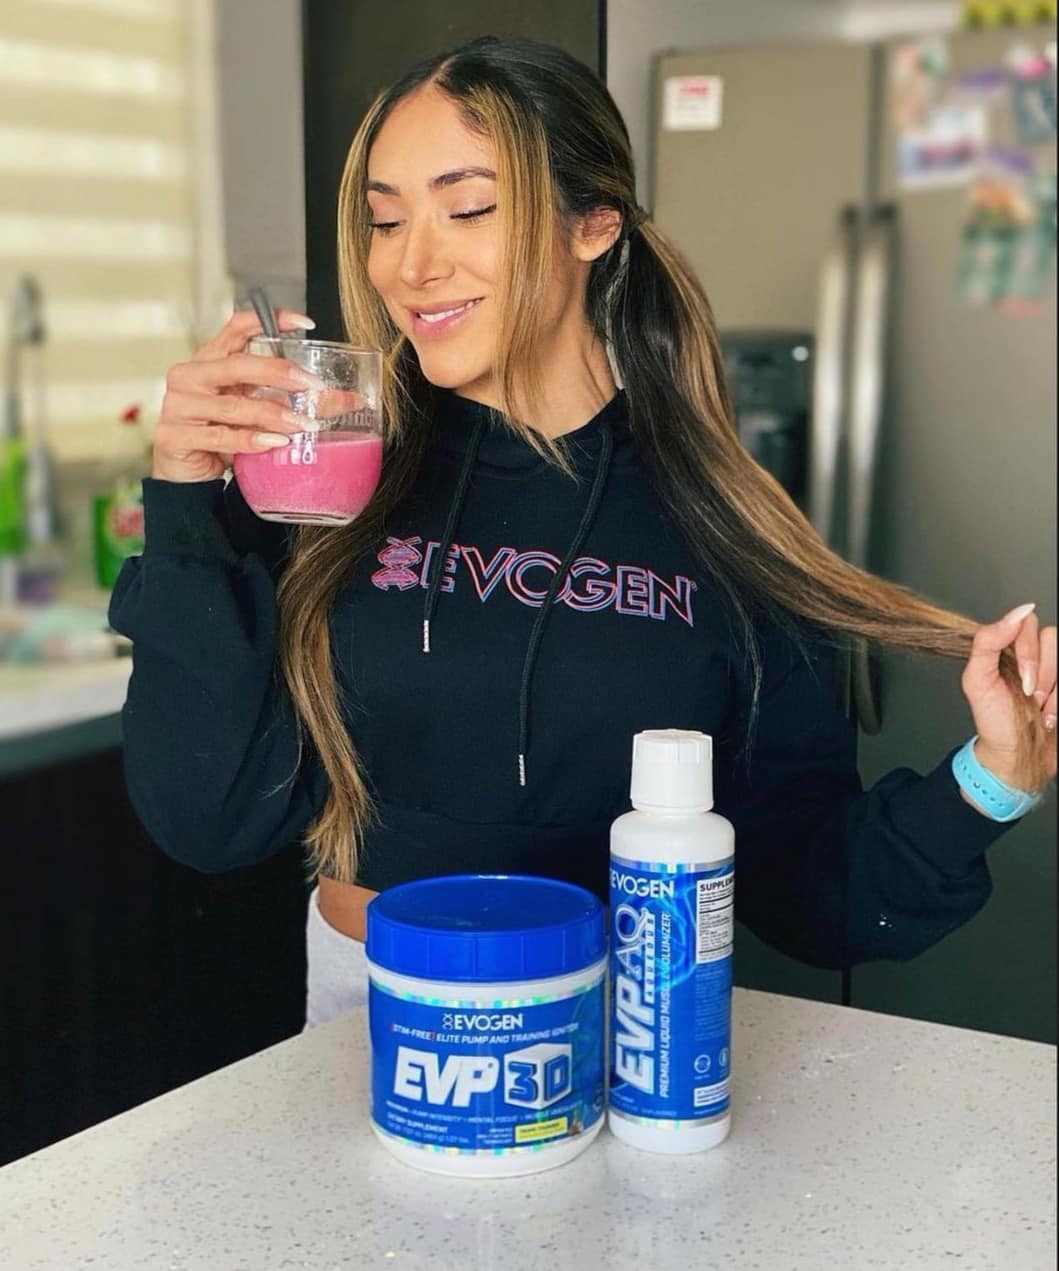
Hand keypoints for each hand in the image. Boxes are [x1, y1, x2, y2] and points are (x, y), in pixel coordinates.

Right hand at [153, 308, 320, 482]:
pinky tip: (276, 442)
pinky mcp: (174, 436)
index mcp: (209, 359)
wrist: (187, 474)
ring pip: (232, 406)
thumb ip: (293, 400)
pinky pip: (220, 436)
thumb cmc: (223, 434)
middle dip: (280, 373)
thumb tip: (351, 401)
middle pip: (238, 364)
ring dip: (273, 414)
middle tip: (314, 386)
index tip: (306, 324)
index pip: (237, 326)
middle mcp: (189, 375)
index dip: (270, 320)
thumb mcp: (257, 410)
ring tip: (304, 424)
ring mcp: (178, 405)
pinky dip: (252, 440)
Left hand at [960, 602, 1056, 789]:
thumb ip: (987, 642)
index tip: (1022, 681)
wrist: (1016, 756)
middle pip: (1053, 639)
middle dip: (1041, 674)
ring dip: (1055, 691)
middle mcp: (1036, 654)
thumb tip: (1014, 614)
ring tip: (1040, 706)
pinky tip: (1051, 715)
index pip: (1029, 624)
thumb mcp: (977, 681)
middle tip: (1030, 696)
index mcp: (1010, 648)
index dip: (1029, 653)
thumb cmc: (994, 721)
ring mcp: (1054, 670)